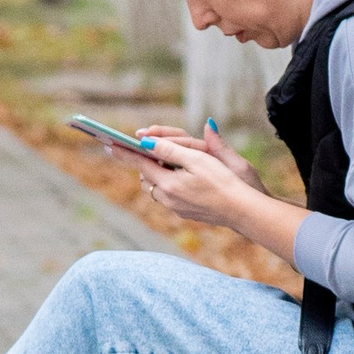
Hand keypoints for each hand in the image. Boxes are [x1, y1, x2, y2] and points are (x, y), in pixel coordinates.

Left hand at [133, 128, 287, 240]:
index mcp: (169, 184)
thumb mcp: (198, 159)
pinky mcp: (186, 213)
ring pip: (157, 187)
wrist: (243, 211)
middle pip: (146, 176)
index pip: (140, 163)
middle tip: (139, 148)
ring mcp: (177, 208)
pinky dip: (167, 183)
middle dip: (142, 162)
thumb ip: (170, 149)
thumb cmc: (225, 181)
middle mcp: (168, 199)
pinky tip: (178, 177)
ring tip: (159, 160)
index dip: (124, 152)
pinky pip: (169, 195)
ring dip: (156, 174)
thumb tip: (146, 140)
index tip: (109, 143)